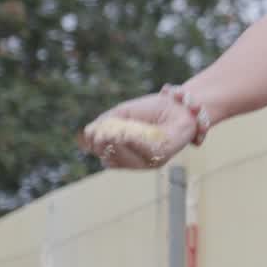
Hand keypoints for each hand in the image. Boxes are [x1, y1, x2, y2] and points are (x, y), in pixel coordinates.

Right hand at [79, 93, 197, 169]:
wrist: (178, 105)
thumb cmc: (151, 109)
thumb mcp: (123, 113)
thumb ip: (105, 123)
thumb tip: (88, 133)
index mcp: (126, 152)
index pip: (106, 157)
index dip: (96, 146)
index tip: (92, 133)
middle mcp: (136, 160)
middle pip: (112, 160)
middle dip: (104, 146)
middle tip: (102, 133)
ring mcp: (149, 161)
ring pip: (126, 160)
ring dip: (116, 146)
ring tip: (112, 132)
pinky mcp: (162, 156)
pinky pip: (144, 154)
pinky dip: (133, 144)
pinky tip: (126, 134)